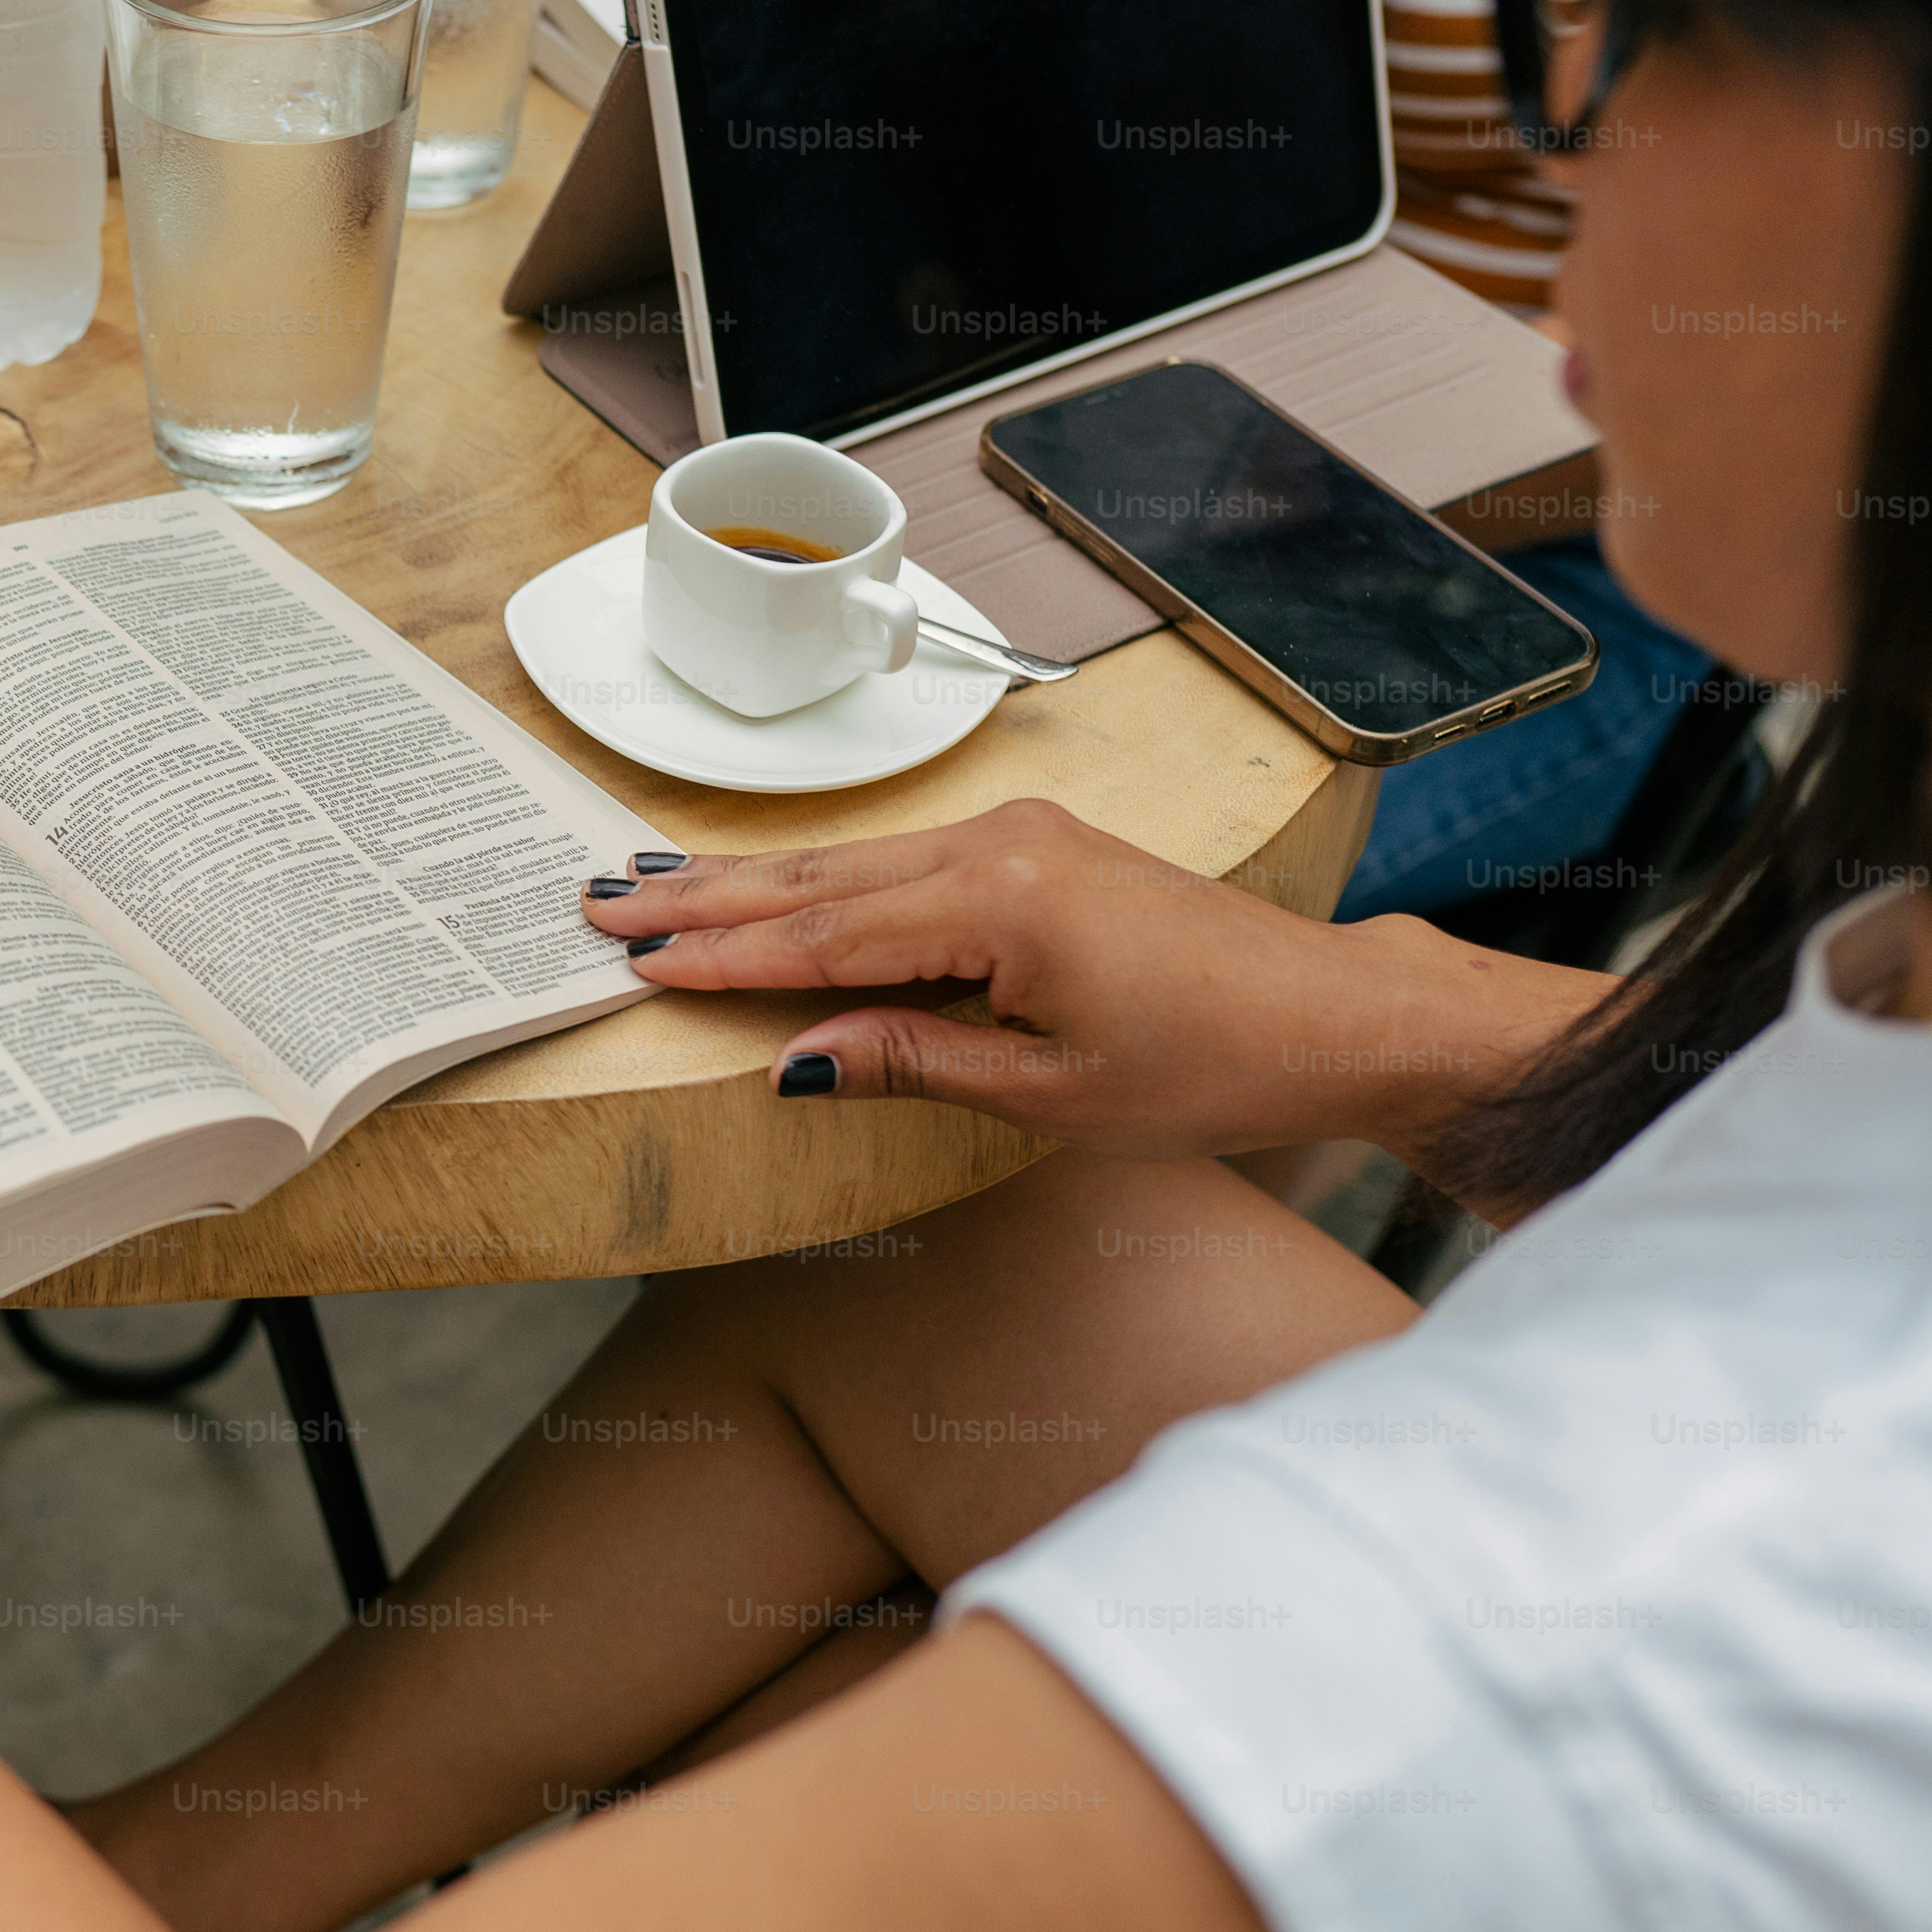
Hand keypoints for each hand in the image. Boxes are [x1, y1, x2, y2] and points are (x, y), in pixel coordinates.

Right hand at [588, 799, 1606, 1161]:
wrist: (1334, 1015)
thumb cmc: (1213, 1067)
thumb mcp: (1052, 1095)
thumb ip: (911, 1061)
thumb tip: (792, 1059)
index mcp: (1001, 905)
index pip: (824, 936)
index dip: (724, 957)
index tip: (634, 962)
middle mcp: (998, 847)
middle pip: (818, 881)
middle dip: (703, 899)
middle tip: (597, 905)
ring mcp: (1016, 836)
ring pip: (848, 864)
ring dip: (747, 880)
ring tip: (649, 882)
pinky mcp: (1033, 848)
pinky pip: (895, 864)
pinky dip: (817, 879)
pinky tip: (768, 882)